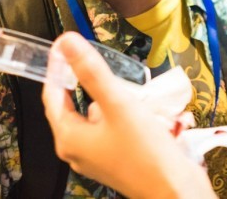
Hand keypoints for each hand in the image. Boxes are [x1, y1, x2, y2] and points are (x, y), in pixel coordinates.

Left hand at [42, 33, 214, 198]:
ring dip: (104, 97)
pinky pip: (109, 129)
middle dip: (81, 82)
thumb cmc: (144, 150)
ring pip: (93, 117)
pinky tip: (137, 106)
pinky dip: (117, 113)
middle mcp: (77, 150)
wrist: (174, 190)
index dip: (56, 68)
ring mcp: (96, 158)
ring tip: (119, 80)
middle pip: (71, 107)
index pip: (52, 95)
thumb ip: (91, 71)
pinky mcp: (115, 161)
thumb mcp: (117, 103)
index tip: (64, 45)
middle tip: (90, 57)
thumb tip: (67, 42)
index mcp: (68, 138)